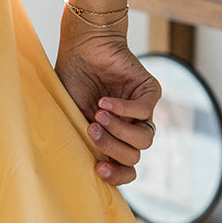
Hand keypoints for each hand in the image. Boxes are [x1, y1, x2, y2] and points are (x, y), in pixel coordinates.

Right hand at [53, 26, 160, 186]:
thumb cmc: (73, 80)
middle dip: (111, 147)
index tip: (97, 168)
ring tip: (98, 115)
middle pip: (134, 156)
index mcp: (113, 138)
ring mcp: (142, 111)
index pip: (125, 168)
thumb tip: (83, 165)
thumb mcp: (71, 115)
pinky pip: (144, 110)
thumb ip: (80, 138)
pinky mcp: (149, 92)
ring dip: (120, 131)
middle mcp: (130, 128)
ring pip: (144, 139)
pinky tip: (105, 102)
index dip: (116, 175)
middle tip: (91, 130)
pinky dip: (124, 109)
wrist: (82, 48)